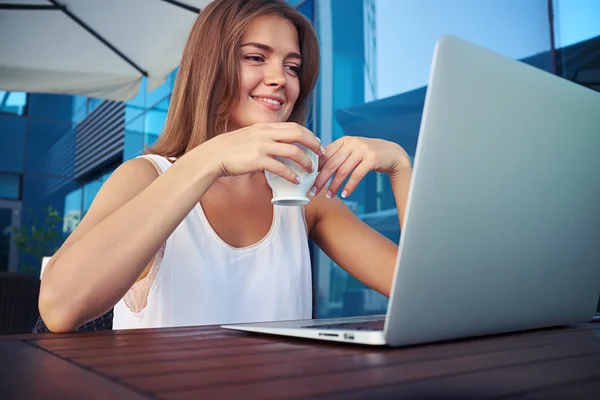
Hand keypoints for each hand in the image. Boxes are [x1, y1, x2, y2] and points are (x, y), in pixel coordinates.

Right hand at [198, 122, 323, 183]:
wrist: (212, 156)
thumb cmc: (230, 150)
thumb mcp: (249, 137)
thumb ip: (263, 139)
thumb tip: (277, 146)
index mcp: (264, 127)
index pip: (294, 127)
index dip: (308, 135)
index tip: (316, 143)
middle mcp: (265, 134)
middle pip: (298, 135)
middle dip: (313, 144)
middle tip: (321, 155)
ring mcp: (262, 146)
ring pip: (293, 151)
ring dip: (305, 161)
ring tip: (310, 170)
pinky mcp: (257, 160)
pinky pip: (280, 167)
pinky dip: (291, 175)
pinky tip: (296, 180)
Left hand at [311, 136, 410, 197]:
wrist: (393, 153)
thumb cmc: (368, 155)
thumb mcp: (352, 151)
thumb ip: (337, 156)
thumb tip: (316, 169)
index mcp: (344, 140)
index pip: (325, 154)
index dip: (315, 168)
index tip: (308, 180)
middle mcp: (352, 143)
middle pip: (331, 163)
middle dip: (321, 179)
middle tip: (313, 191)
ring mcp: (362, 150)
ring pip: (343, 171)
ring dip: (334, 185)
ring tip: (328, 196)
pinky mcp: (372, 159)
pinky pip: (357, 175)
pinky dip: (349, 186)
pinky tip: (344, 194)